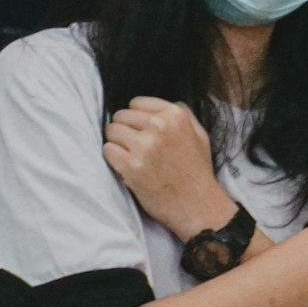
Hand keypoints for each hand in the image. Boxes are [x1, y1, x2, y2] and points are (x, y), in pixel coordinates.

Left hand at [103, 97, 233, 241]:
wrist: (197, 204)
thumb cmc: (198, 171)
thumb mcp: (200, 135)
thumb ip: (183, 115)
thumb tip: (161, 104)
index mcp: (176, 116)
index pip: (136, 103)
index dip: (136, 117)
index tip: (142, 131)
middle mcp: (159, 127)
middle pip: (120, 116)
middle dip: (124, 130)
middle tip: (135, 146)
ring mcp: (144, 146)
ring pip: (111, 132)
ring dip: (117, 144)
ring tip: (131, 156)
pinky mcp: (131, 166)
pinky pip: (107, 150)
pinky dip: (113, 159)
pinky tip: (127, 166)